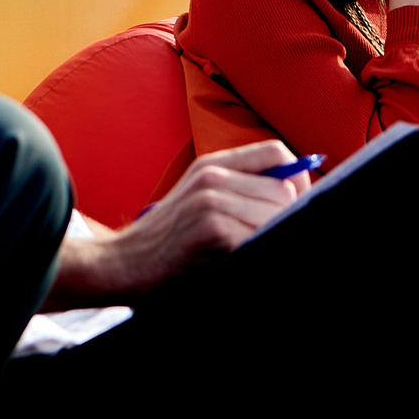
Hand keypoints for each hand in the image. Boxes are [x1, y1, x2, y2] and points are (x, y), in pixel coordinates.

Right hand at [46, 141, 305, 304]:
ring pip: (276, 213)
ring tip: (260, 252)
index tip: (297, 205)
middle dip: (290, 217)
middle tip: (279, 240)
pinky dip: (261, 250)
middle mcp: (212, 176)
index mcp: (212, 165)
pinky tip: (244, 262)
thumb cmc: (165, 242)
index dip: (298, 178)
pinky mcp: (212, 230)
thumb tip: (293, 194)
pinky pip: (259, 236)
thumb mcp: (197, 201)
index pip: (275, 152)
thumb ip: (237, 190)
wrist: (120, 266)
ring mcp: (211, 201)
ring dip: (276, 236)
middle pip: (283, 188)